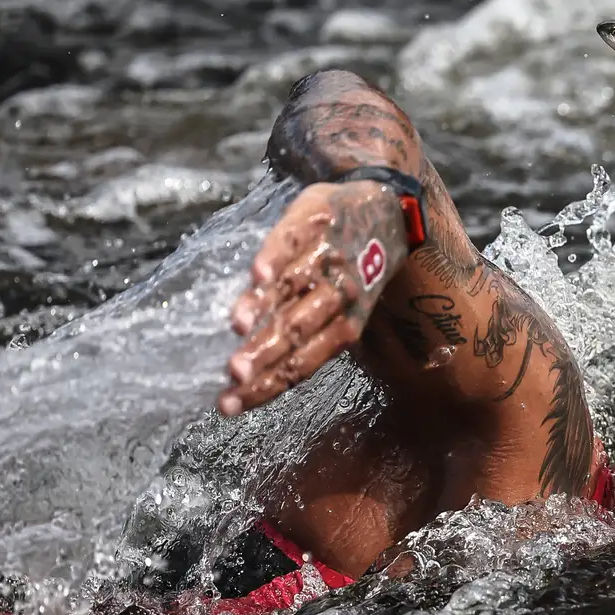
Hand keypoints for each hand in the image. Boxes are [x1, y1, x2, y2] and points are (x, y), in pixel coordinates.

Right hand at [218, 180, 407, 416]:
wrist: (387, 210)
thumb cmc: (354, 272)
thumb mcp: (344, 310)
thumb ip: (305, 335)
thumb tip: (252, 373)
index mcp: (347, 325)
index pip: (302, 363)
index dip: (266, 385)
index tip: (228, 405)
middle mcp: (340, 295)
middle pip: (298, 329)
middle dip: (265, 353)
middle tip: (234, 372)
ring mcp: (329, 257)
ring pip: (295, 286)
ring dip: (266, 306)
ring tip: (238, 326)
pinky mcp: (317, 221)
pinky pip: (293, 241)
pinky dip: (277, 256)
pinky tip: (258, 274)